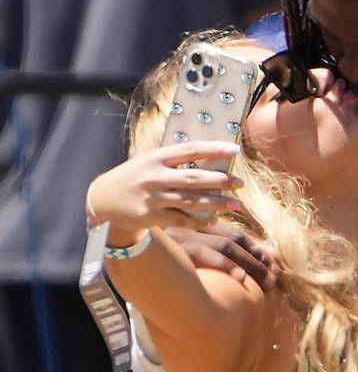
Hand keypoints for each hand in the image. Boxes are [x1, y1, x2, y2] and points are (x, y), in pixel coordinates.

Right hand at [86, 143, 244, 243]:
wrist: (104, 199)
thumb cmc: (133, 178)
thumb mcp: (149, 162)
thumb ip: (174, 162)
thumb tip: (209, 161)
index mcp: (155, 158)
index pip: (190, 150)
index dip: (214, 150)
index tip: (234, 151)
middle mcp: (154, 177)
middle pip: (194, 178)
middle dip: (220, 181)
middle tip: (240, 183)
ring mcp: (153, 198)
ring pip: (192, 202)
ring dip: (217, 203)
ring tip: (236, 204)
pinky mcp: (152, 217)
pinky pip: (182, 221)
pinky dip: (200, 221)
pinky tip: (215, 219)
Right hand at [164, 224, 279, 289]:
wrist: (134, 271)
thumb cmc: (170, 274)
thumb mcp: (202, 263)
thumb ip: (234, 257)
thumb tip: (275, 257)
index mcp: (196, 229)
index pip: (235, 234)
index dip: (259, 248)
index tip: (278, 263)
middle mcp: (189, 229)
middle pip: (233, 238)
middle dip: (258, 257)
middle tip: (276, 276)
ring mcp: (180, 238)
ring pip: (224, 245)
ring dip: (250, 264)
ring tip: (268, 281)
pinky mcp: (172, 252)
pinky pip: (202, 254)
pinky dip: (223, 265)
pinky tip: (240, 277)